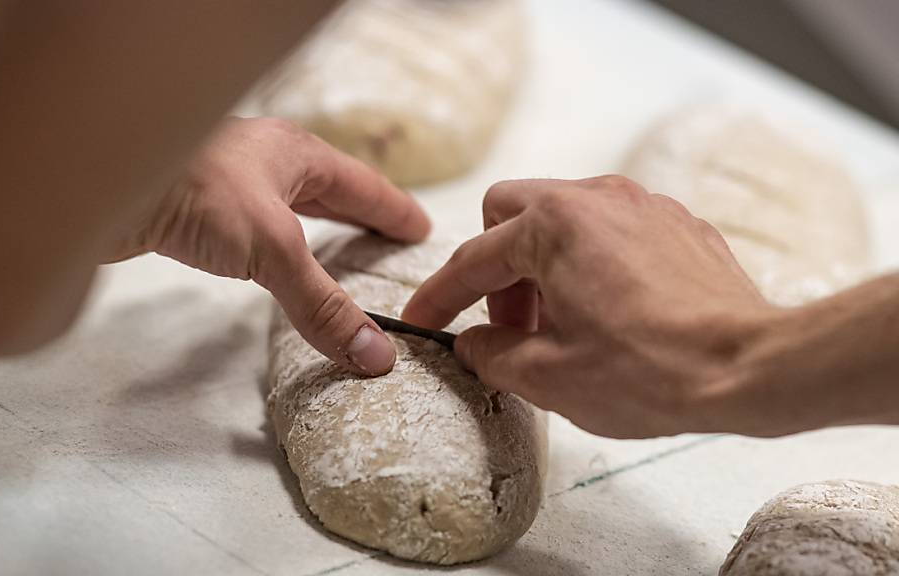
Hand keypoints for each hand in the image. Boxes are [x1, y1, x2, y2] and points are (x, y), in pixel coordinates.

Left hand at [114, 117, 430, 375]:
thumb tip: (374, 356)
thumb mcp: (273, 248)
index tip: (420, 228)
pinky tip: (271, 260)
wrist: (100, 181)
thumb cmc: (193, 190)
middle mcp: (265, 160)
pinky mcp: (195, 206)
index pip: (362, 187)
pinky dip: (276, 245)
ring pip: (288, 207)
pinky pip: (254, 226)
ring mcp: (228, 181)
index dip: (394, 211)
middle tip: (389, 238)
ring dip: (317, 229)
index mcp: (296, 154)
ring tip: (339, 251)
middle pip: (328, 190)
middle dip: (359, 215)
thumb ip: (323, 304)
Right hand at [402, 177, 781, 437]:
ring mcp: (642, 205)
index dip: (440, 296)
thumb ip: (492, 353)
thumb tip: (473, 343)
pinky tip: (607, 313)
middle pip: (511, 213)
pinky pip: (610, 230)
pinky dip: (588, 264)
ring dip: (542, 266)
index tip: (423, 320)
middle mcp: (596, 198)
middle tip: (510, 325)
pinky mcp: (677, 224)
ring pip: (561, 218)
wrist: (750, 367)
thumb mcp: (548, 377)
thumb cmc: (651, 371)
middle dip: (496, 268)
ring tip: (561, 326)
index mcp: (553, 225)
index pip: (473, 259)